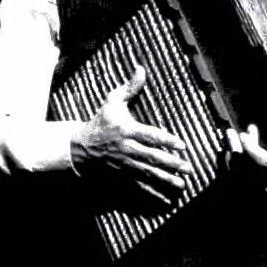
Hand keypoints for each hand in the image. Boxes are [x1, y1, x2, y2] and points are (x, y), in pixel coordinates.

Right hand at [69, 63, 194, 206]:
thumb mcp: (112, 102)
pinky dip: (151, 192)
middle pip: (151, 156)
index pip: (150, 135)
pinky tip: (164, 197)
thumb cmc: (100, 122)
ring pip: (147, 173)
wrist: (79, 146)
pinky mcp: (121, 175)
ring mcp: (123, 164)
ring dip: (165, 179)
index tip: (181, 145)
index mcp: (126, 130)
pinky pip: (138, 185)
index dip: (166, 140)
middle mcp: (126, 148)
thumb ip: (130, 88)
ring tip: (180, 184)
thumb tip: (141, 69)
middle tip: (187, 168)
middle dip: (170, 163)